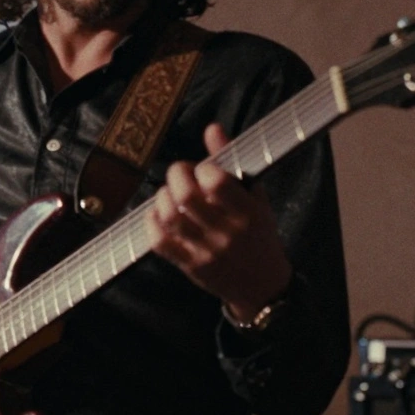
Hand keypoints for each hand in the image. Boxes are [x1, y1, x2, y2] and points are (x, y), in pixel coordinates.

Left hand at [146, 123, 292, 317]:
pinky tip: (159, 214)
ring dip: (162, 197)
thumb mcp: (255, 197)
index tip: (203, 168)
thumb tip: (212, 127)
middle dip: (176, 175)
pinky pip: (159, 241)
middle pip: (186, 196)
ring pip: (170, 216)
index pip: (216, 182)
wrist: (262, 287)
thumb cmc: (258, 234)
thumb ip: (232, 161)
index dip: (202, 167)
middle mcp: (227, 232)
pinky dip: (152, 221)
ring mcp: (206, 252)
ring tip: (169, 193)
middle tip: (181, 175)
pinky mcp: (189, 266)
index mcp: (248, 212)